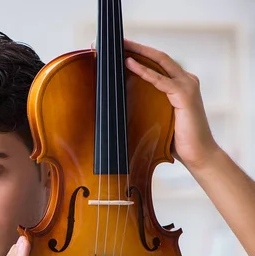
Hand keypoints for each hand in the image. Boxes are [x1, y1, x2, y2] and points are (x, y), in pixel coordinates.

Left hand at [123, 38, 220, 169]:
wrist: (197, 154)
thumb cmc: (175, 140)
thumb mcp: (157, 117)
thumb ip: (147, 104)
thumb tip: (120, 101)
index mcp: (180, 84)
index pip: (158, 63)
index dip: (140, 54)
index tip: (120, 50)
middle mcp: (186, 80)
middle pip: (158, 57)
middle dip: (137, 47)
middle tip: (117, 42)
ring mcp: (187, 85)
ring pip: (160, 61)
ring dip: (138, 52)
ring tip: (120, 47)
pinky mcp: (184, 95)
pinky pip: (160, 79)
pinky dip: (144, 71)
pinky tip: (130, 63)